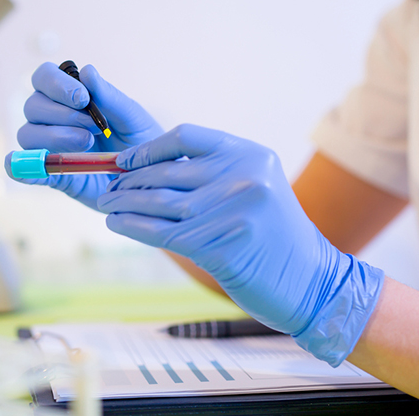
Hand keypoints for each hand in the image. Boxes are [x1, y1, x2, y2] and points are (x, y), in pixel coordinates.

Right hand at [6, 62, 162, 209]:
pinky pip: (26, 168)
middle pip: (33, 105)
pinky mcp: (51, 174)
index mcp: (70, 96)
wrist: (149, 178)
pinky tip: (31, 171)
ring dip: (54, 136)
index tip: (83, 99)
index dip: (56, 84)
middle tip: (93, 128)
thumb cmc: (141, 141)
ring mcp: (50, 146)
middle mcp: (53, 118)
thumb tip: (86, 70)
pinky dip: (24, 167)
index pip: (44, 77)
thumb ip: (109, 97)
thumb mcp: (132, 117)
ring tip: (87, 144)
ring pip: (28, 134)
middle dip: (62, 114)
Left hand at [97, 124, 384, 365]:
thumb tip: (147, 170)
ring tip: (106, 205)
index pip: (186, 136)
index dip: (149, 147)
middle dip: (130, 181)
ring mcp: (233, 210)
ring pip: (161, 202)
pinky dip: (133, 227)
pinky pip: (163, 232)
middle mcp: (243, 176)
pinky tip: (116, 224)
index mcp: (249, 154)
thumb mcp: (254, 188)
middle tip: (107, 188)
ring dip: (125, 203)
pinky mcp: (221, 246)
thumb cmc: (274, 237)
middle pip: (168, 172)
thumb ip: (212, 174)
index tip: (125, 161)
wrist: (311, 282)